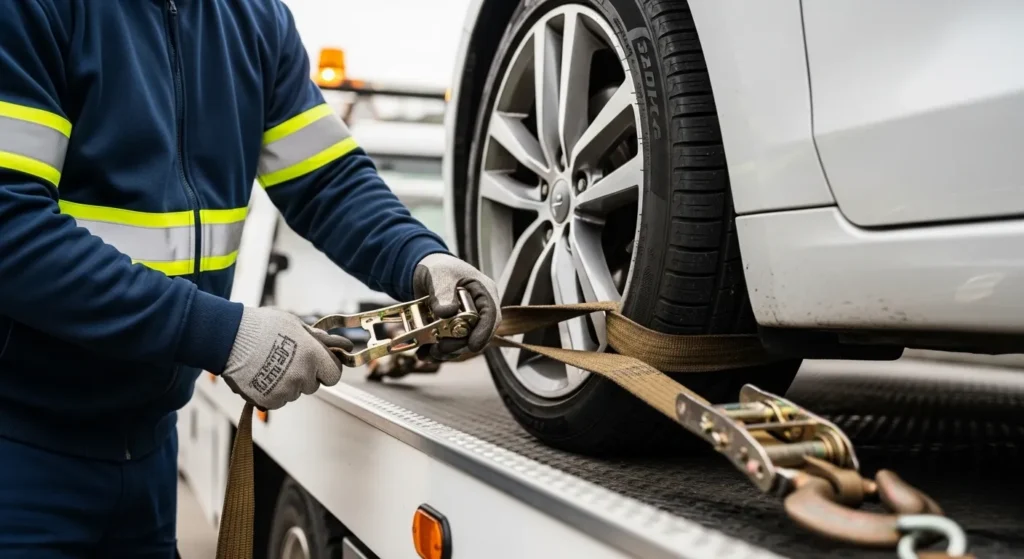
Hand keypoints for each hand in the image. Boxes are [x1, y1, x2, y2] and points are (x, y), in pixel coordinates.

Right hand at [220, 306, 351, 409]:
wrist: (230, 338)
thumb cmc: (261, 326)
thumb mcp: (294, 324)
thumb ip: (315, 338)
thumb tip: (334, 343)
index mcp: (314, 356)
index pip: (334, 374)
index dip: (326, 369)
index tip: (318, 365)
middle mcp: (303, 376)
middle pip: (312, 385)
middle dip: (304, 376)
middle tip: (287, 361)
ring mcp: (286, 390)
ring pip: (294, 393)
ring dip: (287, 384)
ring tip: (269, 365)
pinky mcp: (269, 401)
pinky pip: (278, 401)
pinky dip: (271, 392)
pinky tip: (261, 375)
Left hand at [413, 253, 499, 359]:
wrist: (424, 270)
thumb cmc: (439, 267)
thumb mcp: (441, 275)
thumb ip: (443, 291)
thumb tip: (446, 312)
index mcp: (484, 293)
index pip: (492, 315)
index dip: (484, 332)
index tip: (473, 345)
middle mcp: (478, 310)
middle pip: (477, 334)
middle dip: (460, 345)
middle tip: (441, 349)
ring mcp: (466, 322)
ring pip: (463, 343)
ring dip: (447, 352)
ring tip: (429, 354)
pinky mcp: (452, 329)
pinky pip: (449, 345)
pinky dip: (437, 351)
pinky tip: (423, 353)